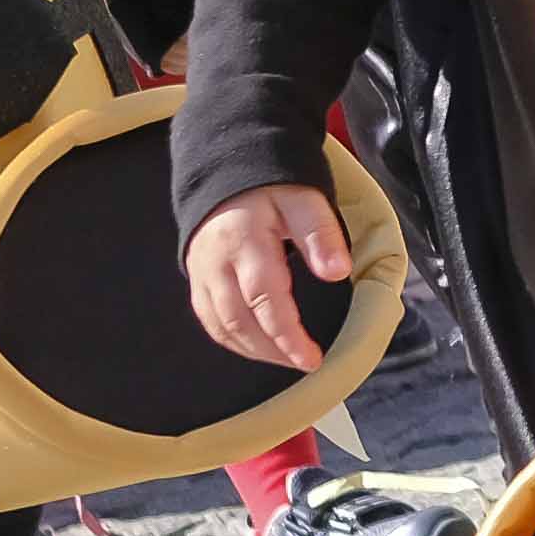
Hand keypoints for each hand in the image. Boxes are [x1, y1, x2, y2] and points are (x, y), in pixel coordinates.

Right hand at [187, 187, 348, 370]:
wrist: (228, 172)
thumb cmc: (272, 188)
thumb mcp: (303, 200)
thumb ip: (320, 235)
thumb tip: (337, 273)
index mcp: (243, 241)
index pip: (264, 297)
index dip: (286, 334)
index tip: (310, 358)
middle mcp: (215, 262)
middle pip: (239, 320)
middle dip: (273, 350)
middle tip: (304, 363)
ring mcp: (201, 273)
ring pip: (222, 326)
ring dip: (254, 350)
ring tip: (287, 360)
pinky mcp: (197, 280)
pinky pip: (210, 320)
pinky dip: (234, 341)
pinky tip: (259, 347)